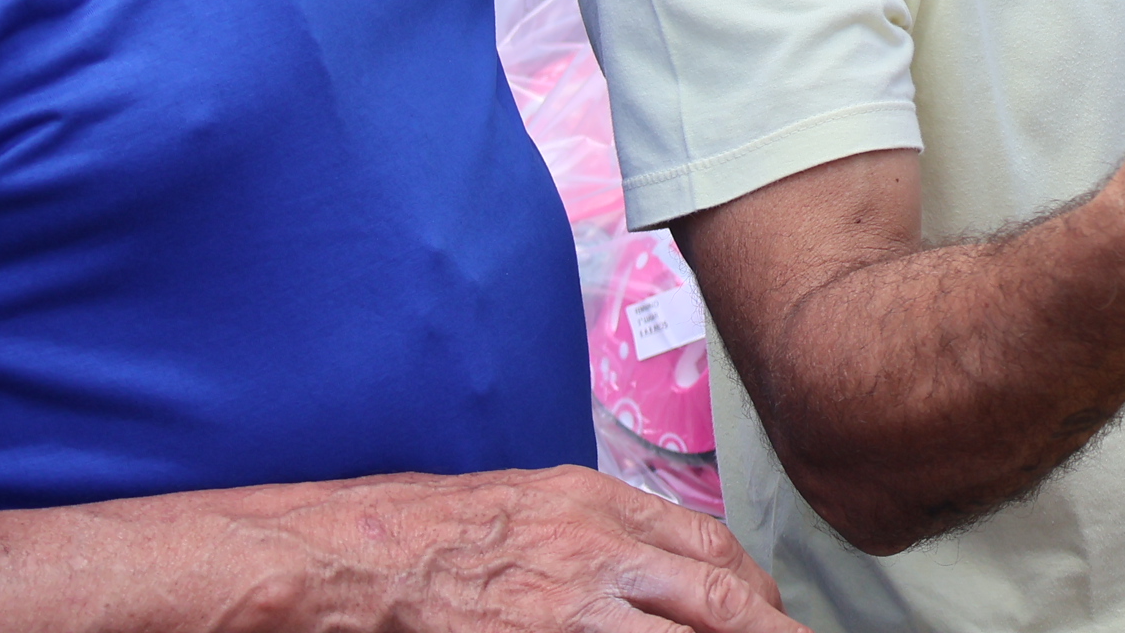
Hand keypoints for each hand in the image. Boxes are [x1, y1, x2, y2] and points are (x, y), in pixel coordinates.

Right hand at [272, 465, 803, 631]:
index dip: (755, 591)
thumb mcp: (530, 503)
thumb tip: (658, 564)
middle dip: (770, 629)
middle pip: (721, 598)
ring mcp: (572, 608)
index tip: (771, 614)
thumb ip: (600, 530)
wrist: (353, 556)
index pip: (710, 548)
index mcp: (595, 506)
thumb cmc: (427, 530)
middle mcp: (597, 551)